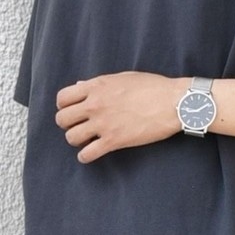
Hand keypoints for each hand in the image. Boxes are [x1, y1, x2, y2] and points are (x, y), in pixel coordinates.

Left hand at [55, 72, 187, 162]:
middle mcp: (95, 105)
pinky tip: (90, 154)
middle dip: (67, 124)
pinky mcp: (113, 141)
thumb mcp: (123, 77)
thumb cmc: (152, 87)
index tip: (72, 111)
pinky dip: (85, 157)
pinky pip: (87, 154)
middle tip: (78, 127)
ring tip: (86, 141)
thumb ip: (99, 83)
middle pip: (62, 119)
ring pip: (71, 137)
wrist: (172, 102)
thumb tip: (81, 86)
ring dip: (76, 140)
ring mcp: (103, 124)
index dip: (64, 106)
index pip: (63, 98)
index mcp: (96, 86)